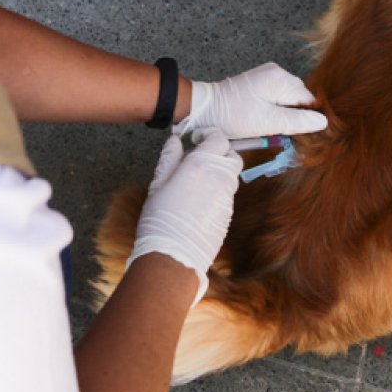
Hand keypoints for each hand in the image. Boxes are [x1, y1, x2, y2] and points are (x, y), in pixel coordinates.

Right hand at [127, 131, 242, 304]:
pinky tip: (199, 201)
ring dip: (220, 172)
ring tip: (197, 181)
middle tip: (202, 158)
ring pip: (232, 176)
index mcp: (201, 165)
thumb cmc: (160, 219)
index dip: (210, 136)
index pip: (219, 139)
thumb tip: (175, 142)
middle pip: (233, 156)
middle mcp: (220, 178)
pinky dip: (218, 191)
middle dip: (221, 153)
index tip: (197, 139)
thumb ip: (169, 159)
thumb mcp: (157, 184)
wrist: (174, 255)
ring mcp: (227, 197)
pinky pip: (227, 195)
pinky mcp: (229, 214)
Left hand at [176, 62, 327, 138]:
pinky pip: (277, 97)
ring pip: (288, 99)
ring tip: (269, 127)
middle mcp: (277, 72)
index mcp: (280, 78)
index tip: (299, 134)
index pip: (308, 100)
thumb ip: (297, 122)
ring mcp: (267, 76)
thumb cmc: (234, 116)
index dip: (306, 118)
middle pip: (299, 99)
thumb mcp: (268, 123)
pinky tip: (264, 119)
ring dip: (284, 114)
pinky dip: (275, 110)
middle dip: (294, 116)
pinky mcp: (259, 83)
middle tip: (281, 133)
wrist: (204, 109)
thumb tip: (323, 122)